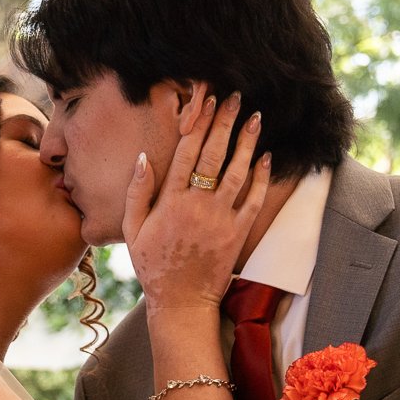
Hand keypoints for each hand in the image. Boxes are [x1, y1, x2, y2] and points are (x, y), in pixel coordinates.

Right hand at [124, 90, 271, 320]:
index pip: (186, 152)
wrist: (181, 301)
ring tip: (255, 118)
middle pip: (214, 155)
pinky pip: (253, 200)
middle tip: (235, 98)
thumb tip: (144, 158)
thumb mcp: (133, 230)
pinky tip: (266, 158)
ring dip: (247, 143)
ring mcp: (220, 219)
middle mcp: (196, 205)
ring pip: (237, 172)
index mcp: (169, 201)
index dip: (198, 123)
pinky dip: (261, 178)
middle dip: (225, 123)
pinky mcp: (237, 233)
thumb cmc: (153, 265)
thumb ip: (137, 192)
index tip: (206, 101)